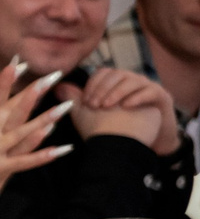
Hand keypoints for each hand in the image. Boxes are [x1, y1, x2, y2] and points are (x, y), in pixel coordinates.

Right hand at [0, 58, 68, 218]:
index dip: (6, 78)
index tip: (21, 63)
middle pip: (13, 108)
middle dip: (34, 90)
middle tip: (53, 76)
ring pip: (26, 132)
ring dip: (47, 118)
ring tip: (66, 105)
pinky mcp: (0, 168)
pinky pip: (26, 161)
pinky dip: (45, 155)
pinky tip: (64, 148)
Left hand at [59, 66, 180, 153]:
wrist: (135, 145)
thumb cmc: (109, 129)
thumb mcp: (88, 114)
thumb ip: (74, 100)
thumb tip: (57, 87)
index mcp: (114, 82)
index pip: (103, 73)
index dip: (92, 85)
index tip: (85, 101)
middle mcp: (131, 80)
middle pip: (117, 73)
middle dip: (103, 89)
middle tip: (94, 106)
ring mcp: (147, 86)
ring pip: (133, 79)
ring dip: (117, 92)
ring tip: (107, 107)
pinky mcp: (161, 96)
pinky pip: (150, 90)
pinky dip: (137, 97)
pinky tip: (126, 106)